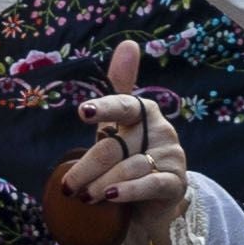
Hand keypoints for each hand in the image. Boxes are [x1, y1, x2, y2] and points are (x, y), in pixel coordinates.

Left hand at [59, 37, 193, 244]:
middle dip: (86, 167)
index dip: (104, 108)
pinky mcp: (176, 182)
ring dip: (101, 184)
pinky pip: (150, 184)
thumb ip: (119, 88)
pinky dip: (127, 191)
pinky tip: (110, 196)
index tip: (84, 112)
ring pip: (129, 168)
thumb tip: (129, 43)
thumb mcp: (116, 126)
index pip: (123, 105)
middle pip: (115, 146)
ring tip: (85, 197)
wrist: (152, 201)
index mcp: (144, 111)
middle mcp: (161, 130)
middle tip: (68, 186)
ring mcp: (172, 156)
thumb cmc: (128, 158)